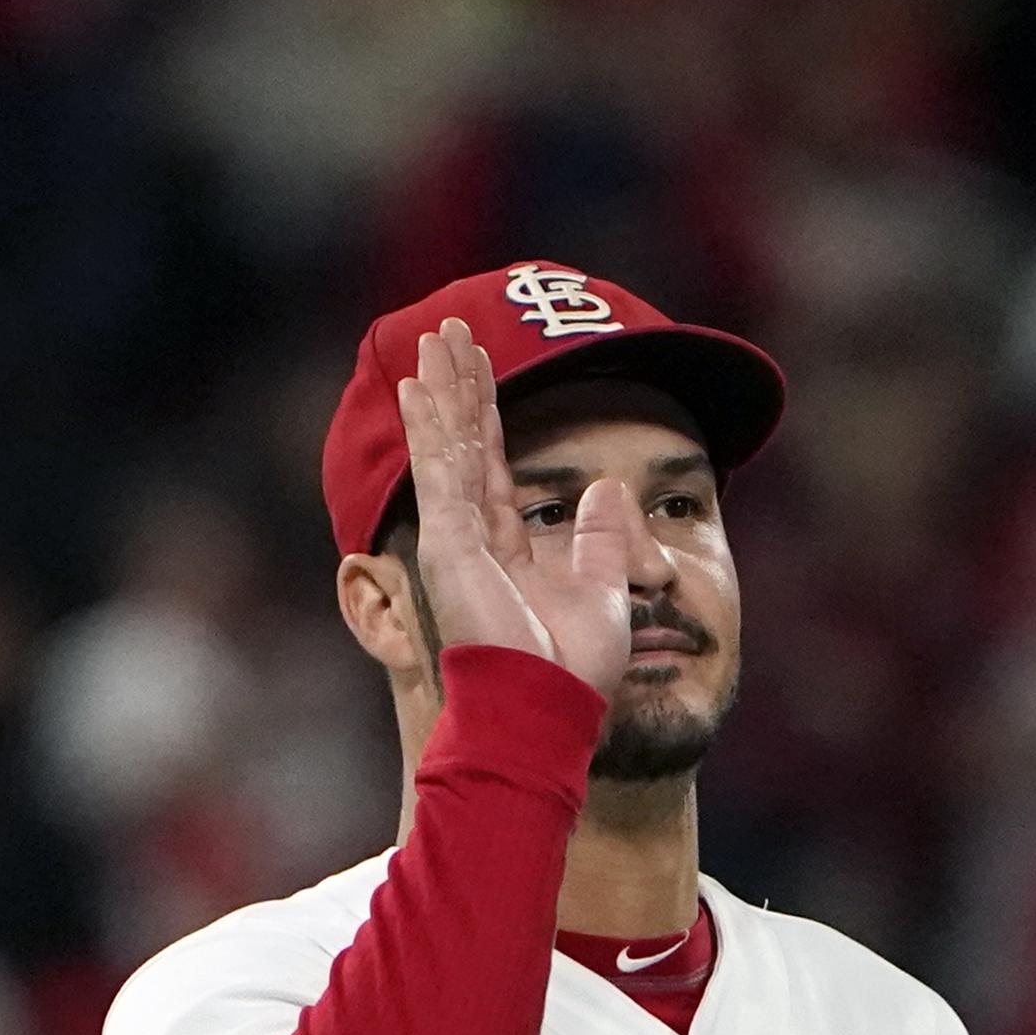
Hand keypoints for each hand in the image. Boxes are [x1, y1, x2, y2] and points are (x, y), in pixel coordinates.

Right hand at [392, 316, 633, 695]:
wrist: (549, 706)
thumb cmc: (572, 666)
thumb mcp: (603, 586)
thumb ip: (602, 537)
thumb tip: (614, 487)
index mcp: (506, 546)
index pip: (493, 463)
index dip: (488, 412)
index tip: (483, 365)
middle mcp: (473, 536)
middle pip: (464, 442)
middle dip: (459, 384)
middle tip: (450, 328)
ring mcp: (456, 538)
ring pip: (449, 445)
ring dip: (443, 388)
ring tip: (435, 335)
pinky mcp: (449, 544)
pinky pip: (440, 471)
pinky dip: (431, 425)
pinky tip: (421, 384)